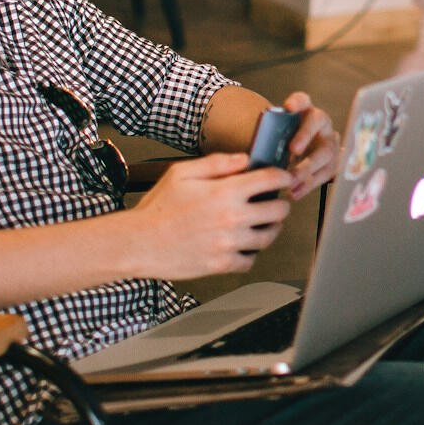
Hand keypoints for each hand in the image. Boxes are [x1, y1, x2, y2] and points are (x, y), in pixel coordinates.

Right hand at [128, 152, 292, 277]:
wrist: (139, 242)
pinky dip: (251, 253)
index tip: (284, 178)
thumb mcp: (182, 173)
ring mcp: (228, 244)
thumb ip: (217, 163)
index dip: (283, 176)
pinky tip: (243, 245)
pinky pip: (250, 261)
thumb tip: (244, 160)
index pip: (270, 180)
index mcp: (224, 192)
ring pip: (268, 237)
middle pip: (278, 210)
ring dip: (270, 228)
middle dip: (280, 203)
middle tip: (275, 202)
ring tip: (263, 224)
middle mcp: (232, 218)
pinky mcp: (221, 265)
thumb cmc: (158, 208)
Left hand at [280, 91, 338, 197]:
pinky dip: (309, 185)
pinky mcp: (334, 162)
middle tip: (292, 150)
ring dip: (307, 167)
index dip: (297, 102)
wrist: (307, 153)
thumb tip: (258, 154)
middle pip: (317, 123)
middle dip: (305, 136)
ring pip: (325, 152)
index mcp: (306, 111)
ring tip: (291, 180)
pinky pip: (325, 173)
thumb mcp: (281, 136)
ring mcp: (330, 142)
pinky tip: (295, 192)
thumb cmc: (287, 143)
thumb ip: (274, 139)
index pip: (303, 100)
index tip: (289, 107)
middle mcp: (321, 123)